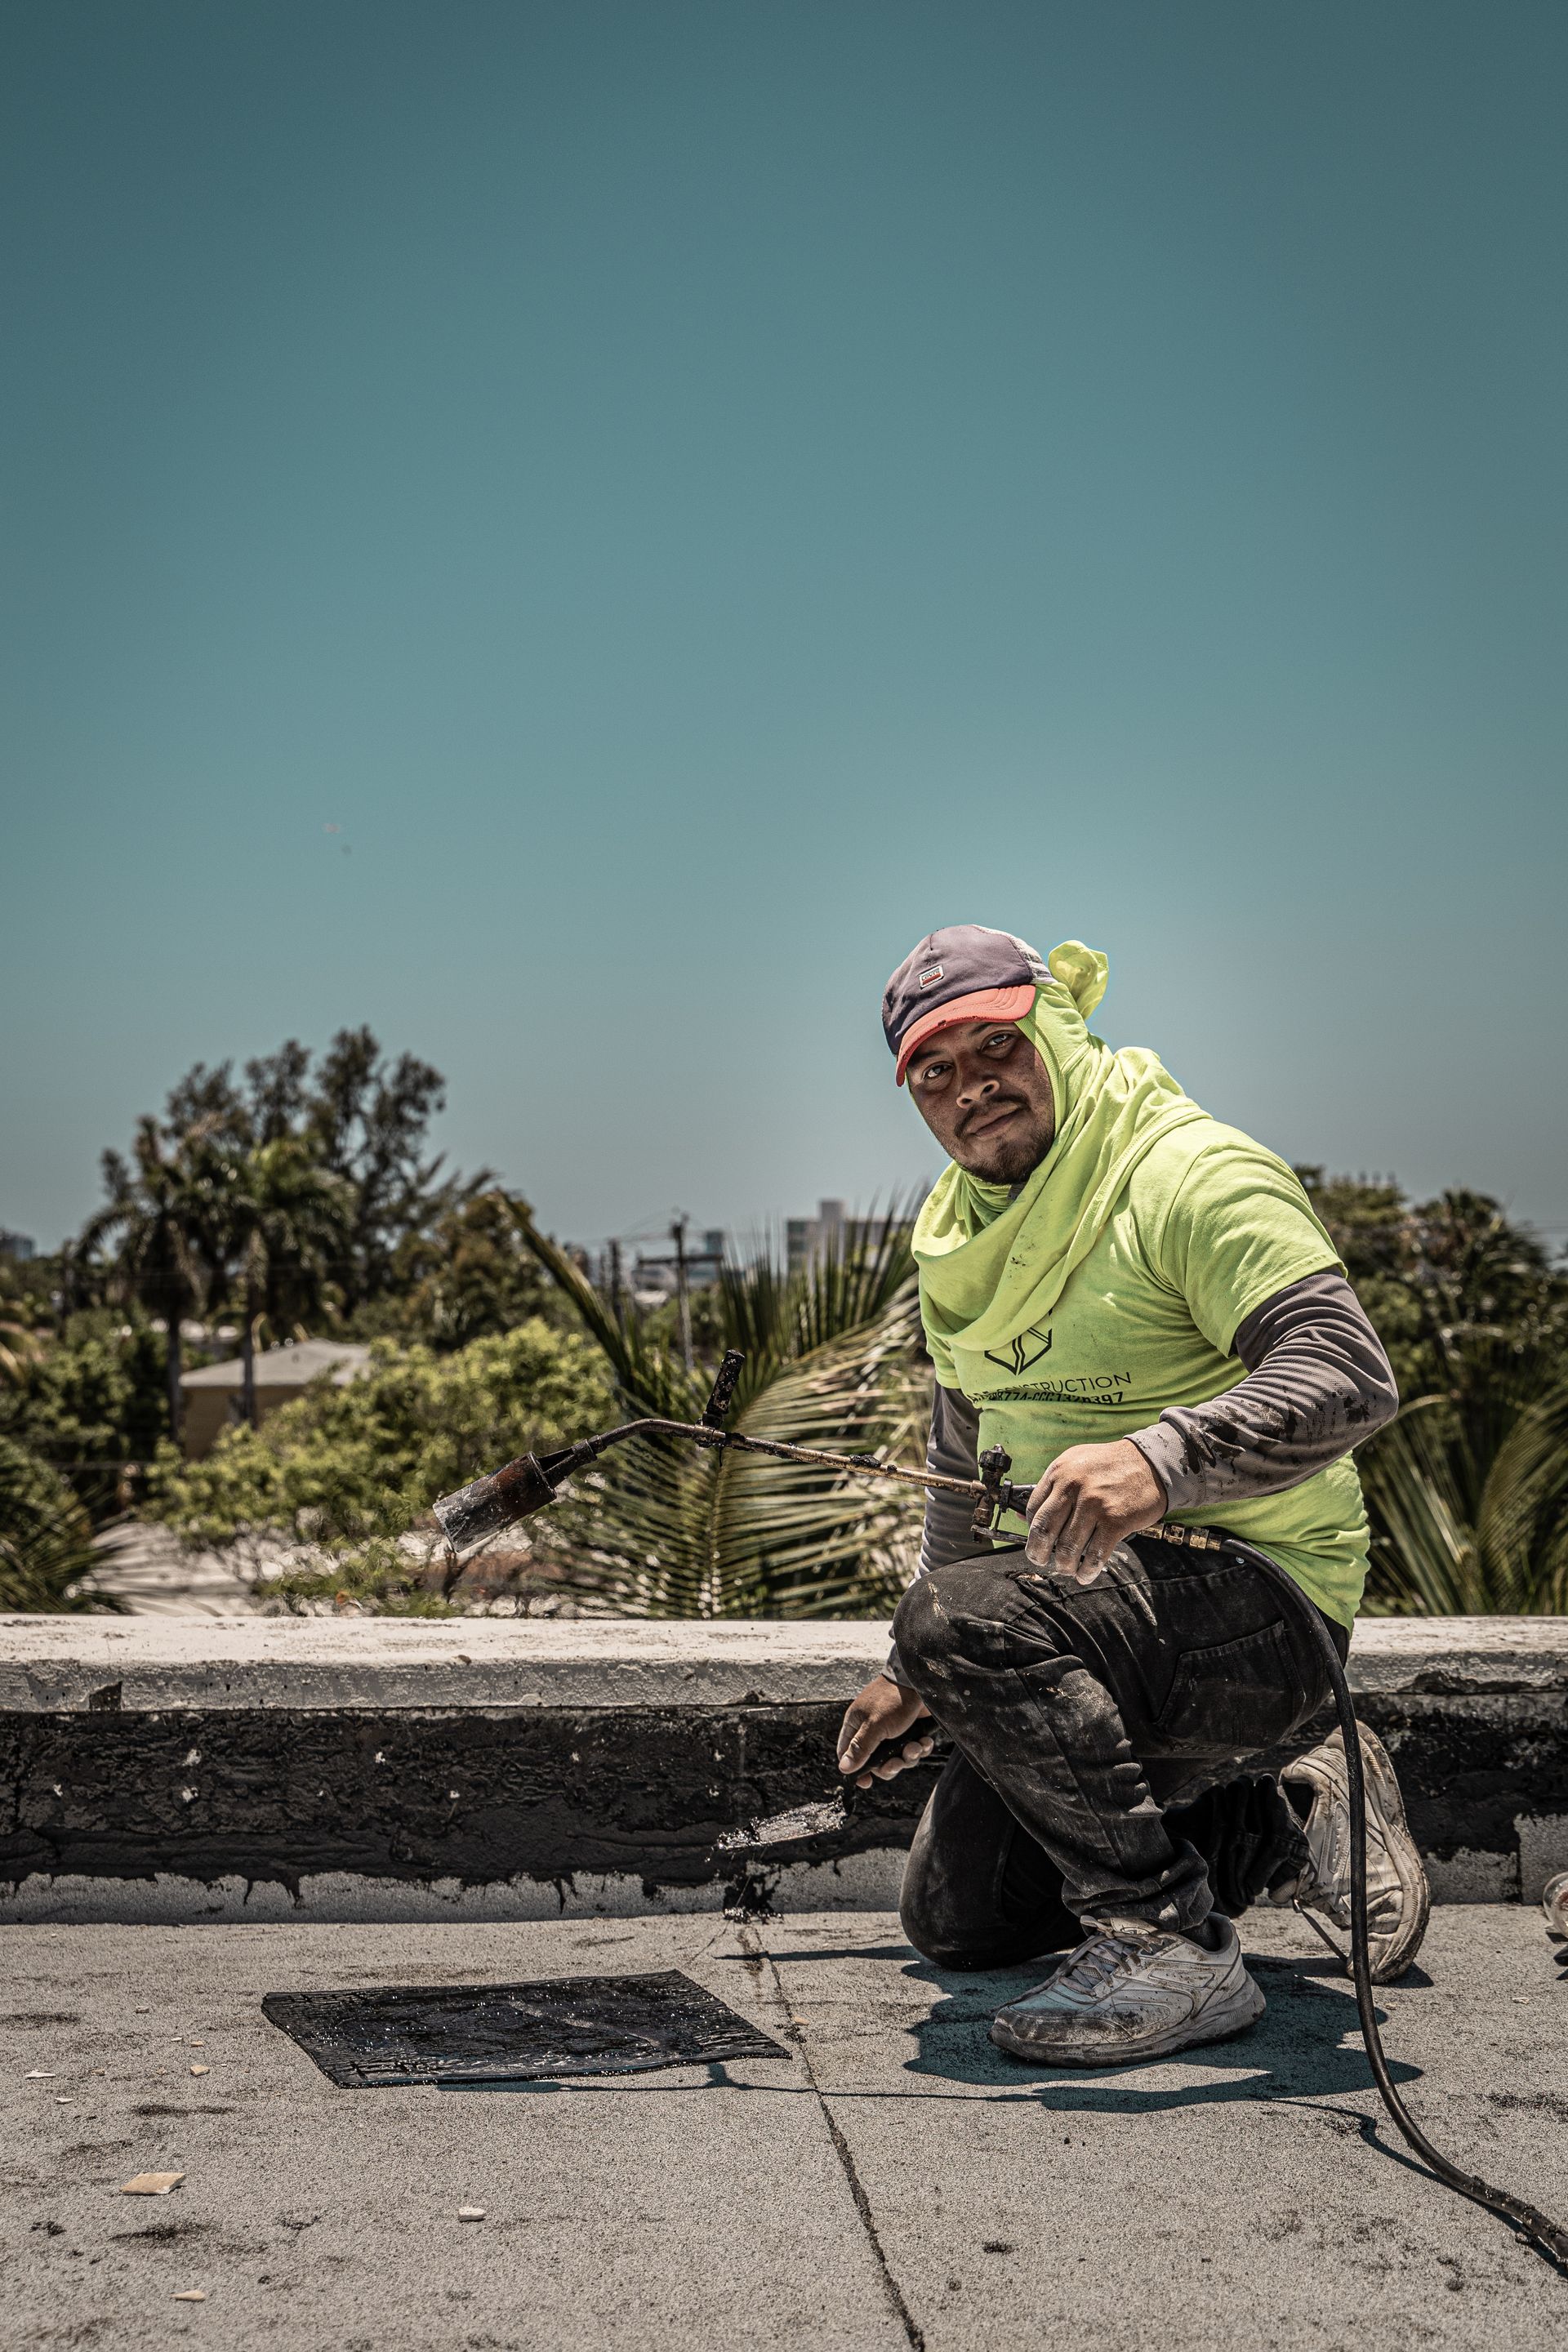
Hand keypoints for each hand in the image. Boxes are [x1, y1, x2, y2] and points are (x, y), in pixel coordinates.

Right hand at [837, 1675, 933, 1788]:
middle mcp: (872, 1731)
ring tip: (915, 1746)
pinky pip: (912, 1750)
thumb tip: (843, 1769)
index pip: (847, 1754)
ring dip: (908, 1757)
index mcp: (856, 1726)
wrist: (921, 1681)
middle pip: (875, 1762)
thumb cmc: (892, 1698)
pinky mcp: (910, 1732)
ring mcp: (892, 1732)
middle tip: (898, 1762)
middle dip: (890, 1766)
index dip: (855, 1770)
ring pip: (897, 1758)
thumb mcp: (874, 1725)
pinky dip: (920, 1749)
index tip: (867, 1782)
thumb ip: (860, 1748)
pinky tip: (924, 1741)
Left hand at [1023, 1440, 1165, 1584]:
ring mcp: (1095, 1504)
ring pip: (1067, 1547)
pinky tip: (1085, 1575)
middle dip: (1038, 1553)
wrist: (1150, 1462)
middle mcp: (1073, 1486)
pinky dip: (1087, 1571)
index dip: (1031, 1531)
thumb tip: (1025, 1518)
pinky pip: (1094, 1555)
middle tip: (1040, 1560)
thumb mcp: (1075, 1463)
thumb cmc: (1111, 1465)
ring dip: (1064, 1565)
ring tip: (1066, 1569)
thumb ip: (1053, 1487)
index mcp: (1060, 1471)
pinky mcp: (1115, 1520)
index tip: (1036, 1541)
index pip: (1033, 1508)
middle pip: (1043, 1530)